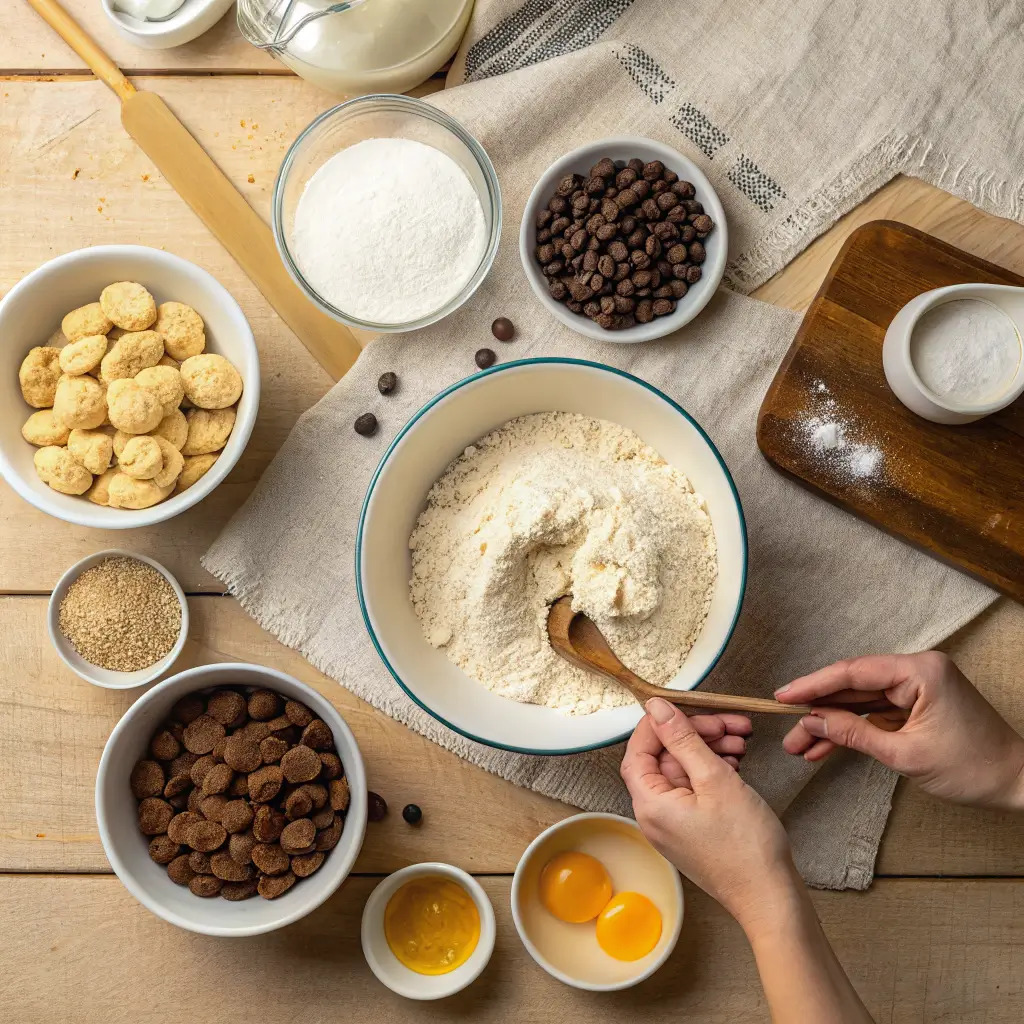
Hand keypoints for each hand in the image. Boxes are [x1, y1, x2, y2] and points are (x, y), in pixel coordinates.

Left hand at [621, 698, 797, 929]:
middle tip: (729, 724)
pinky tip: (737, 762)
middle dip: (696, 734)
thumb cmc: (745, 845)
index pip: (639, 750)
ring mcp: (675, 824)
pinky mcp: (694, 829)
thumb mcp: (715, 779)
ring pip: (685, 771)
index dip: (660, 724)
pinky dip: (714, 771)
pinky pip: (696, 789)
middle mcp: (655, 815)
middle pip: (665, 758)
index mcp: (650, 804)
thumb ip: (683, 739)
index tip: (686, 707)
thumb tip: (656, 708)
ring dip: (710, 750)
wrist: (771, 897)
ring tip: (741, 742)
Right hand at [778, 652, 1023, 810]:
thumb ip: (854, 734)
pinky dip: (853, 729)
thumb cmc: (973, 768)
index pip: (853, 672)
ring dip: (831, 723)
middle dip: (818, 710)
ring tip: (799, 746)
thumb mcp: (905, 754)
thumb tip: (812, 721)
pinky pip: (875, 712)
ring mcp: (918, 686)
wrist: (1018, 783)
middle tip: (786, 729)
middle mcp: (918, 670)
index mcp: (920, 671)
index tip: (782, 697)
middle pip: (853, 685)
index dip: (813, 685)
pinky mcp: (917, 704)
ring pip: (860, 701)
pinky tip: (825, 746)